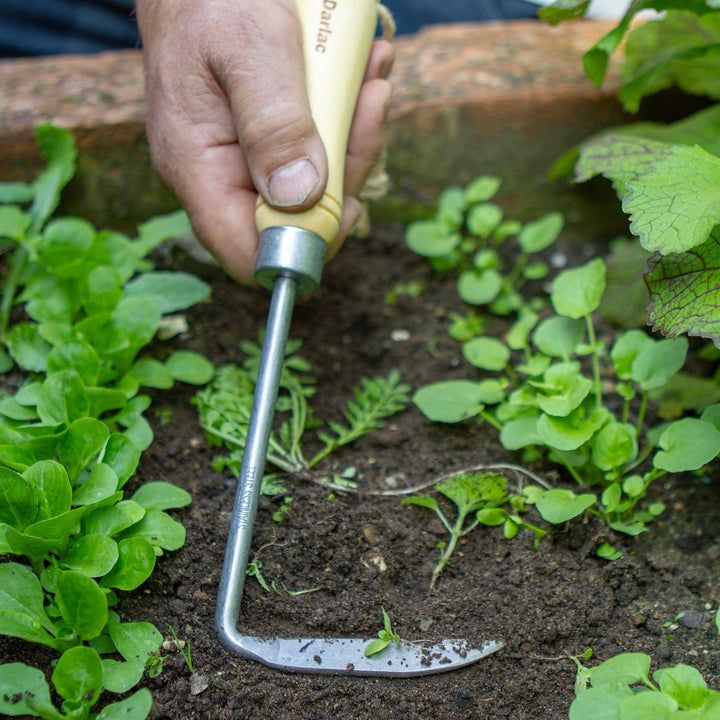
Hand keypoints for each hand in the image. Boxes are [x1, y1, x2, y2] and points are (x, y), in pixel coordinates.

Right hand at [136, 0, 392, 283]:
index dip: (303, 246)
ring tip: (369, 77)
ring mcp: (247, 162)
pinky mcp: (271, 144)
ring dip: (354, 137)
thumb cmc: (213, 1)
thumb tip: (299, 197)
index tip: (347, 200)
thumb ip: (273, 123)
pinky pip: (318, 154)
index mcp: (199, 169)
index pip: (248, 253)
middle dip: (345, 172)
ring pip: (317, 188)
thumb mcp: (249, 47)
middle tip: (368, 106)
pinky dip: (347, 119)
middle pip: (296, 222)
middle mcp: (222, 177)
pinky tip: (359, 76)